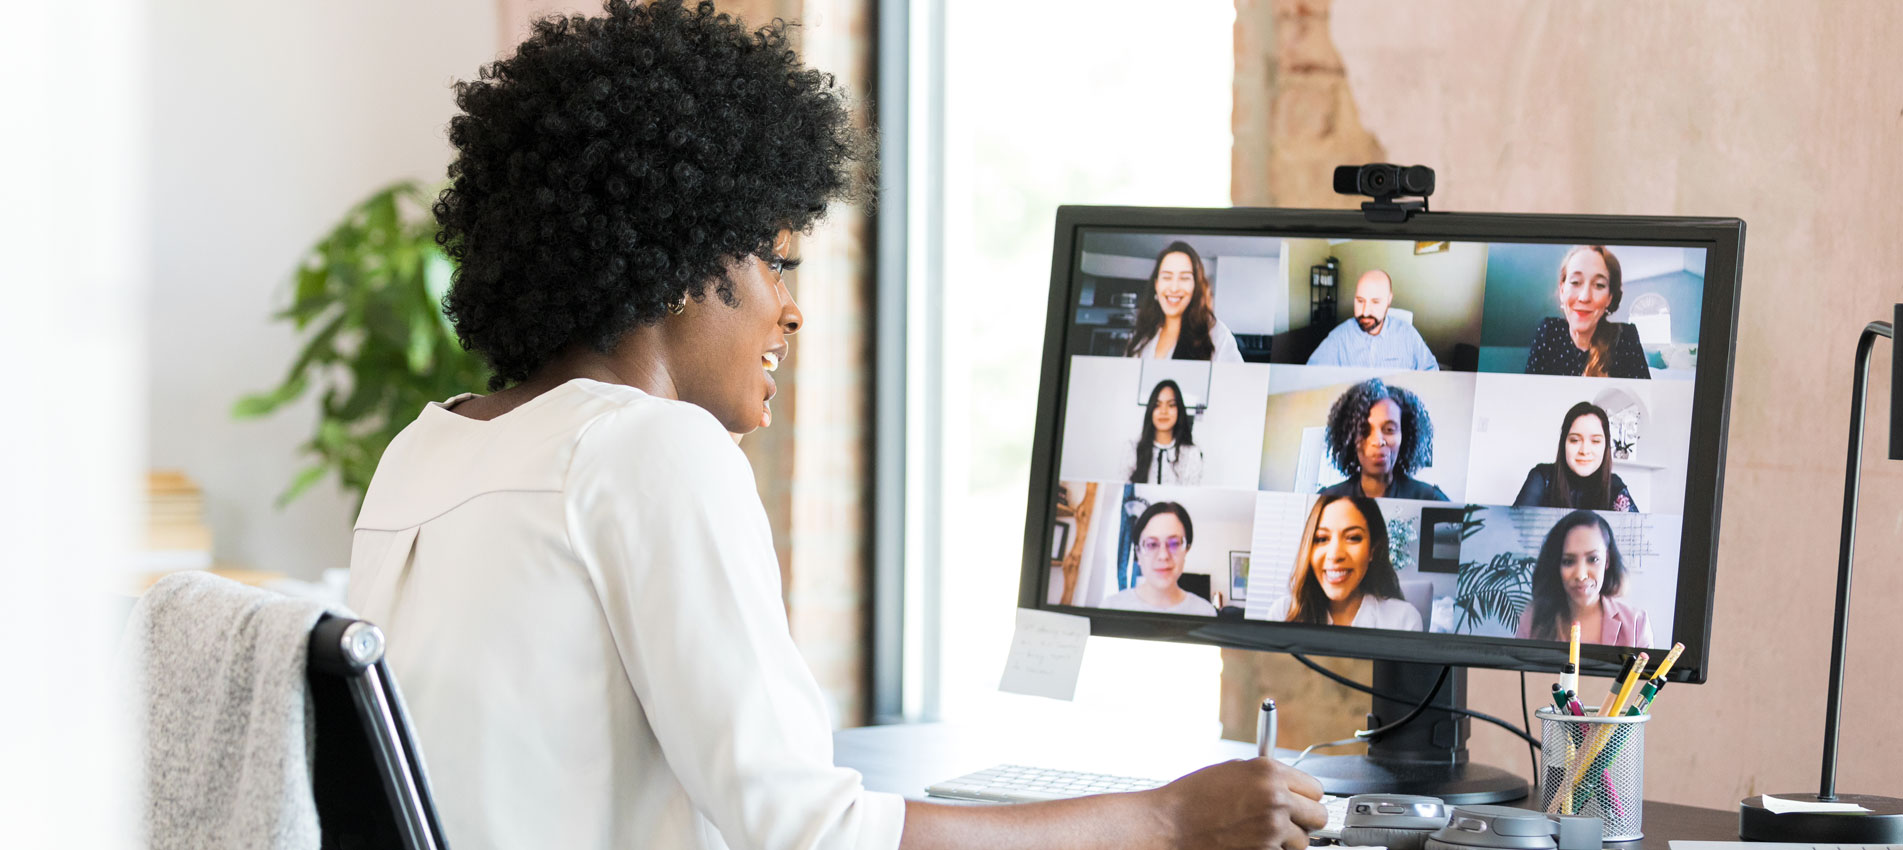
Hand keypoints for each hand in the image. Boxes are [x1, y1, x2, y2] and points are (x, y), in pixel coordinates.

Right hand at [1153, 758, 1326, 849]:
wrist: (1169, 824)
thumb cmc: (1193, 797)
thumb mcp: (1233, 771)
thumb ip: (1266, 776)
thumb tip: (1288, 785)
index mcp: (1269, 773)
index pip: (1315, 789)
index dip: (1306, 797)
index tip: (1299, 802)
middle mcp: (1276, 799)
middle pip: (1318, 817)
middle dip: (1305, 820)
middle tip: (1288, 821)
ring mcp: (1271, 829)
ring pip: (1303, 842)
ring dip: (1288, 840)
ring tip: (1263, 833)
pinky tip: (1250, 842)